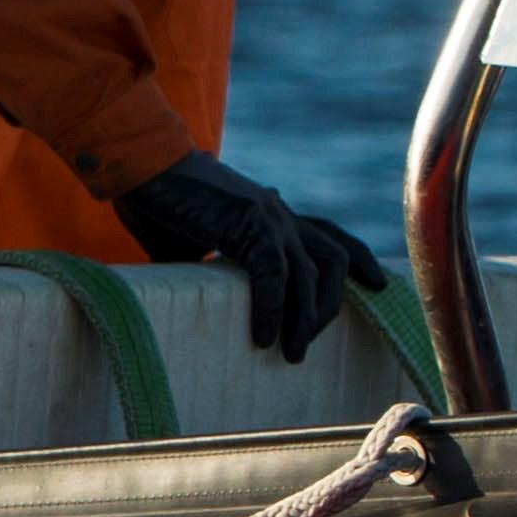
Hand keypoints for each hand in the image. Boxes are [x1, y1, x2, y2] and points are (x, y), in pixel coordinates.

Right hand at [117, 152, 380, 363]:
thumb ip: (208, 267)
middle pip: (333, 260)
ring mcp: (268, 215)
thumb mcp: (191, 240)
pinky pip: (273, 275)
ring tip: (289, 352)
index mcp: (271, 210)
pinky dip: (272, 309)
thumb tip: (200, 303)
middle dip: (330, 306)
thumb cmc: (156, 199)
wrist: (138, 163)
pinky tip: (262, 336)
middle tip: (308, 344)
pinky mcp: (248, 222)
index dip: (359, 261)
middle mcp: (280, 211)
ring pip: (310, 274)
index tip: (378, 285)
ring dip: (304, 318)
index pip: (329, 235)